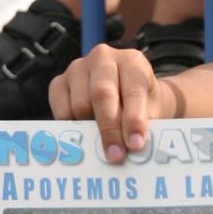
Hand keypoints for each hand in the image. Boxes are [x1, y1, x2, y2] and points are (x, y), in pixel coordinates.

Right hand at [49, 45, 172, 162]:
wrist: (129, 94)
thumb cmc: (144, 104)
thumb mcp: (153, 111)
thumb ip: (144, 125)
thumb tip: (132, 149)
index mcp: (132, 60)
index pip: (133, 89)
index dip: (133, 119)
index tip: (135, 144)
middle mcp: (103, 58)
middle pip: (102, 94)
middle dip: (110, 129)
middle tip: (116, 156)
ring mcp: (78, 68)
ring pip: (80, 104)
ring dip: (91, 131)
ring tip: (103, 147)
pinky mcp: (59, 82)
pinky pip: (61, 110)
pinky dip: (72, 128)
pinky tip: (86, 136)